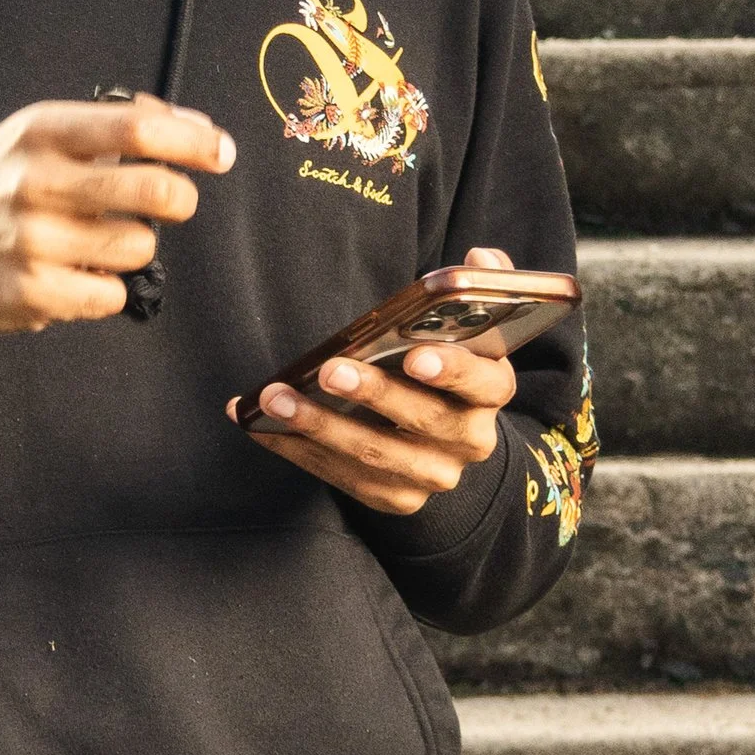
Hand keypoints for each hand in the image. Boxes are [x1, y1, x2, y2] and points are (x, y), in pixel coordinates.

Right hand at [0, 94, 234, 335]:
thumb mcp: (35, 134)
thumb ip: (111, 125)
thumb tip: (194, 127)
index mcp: (41, 132)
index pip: (136, 128)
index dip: (193, 140)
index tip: (220, 151)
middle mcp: (35, 182)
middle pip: (153, 190)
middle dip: (181, 198)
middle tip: (174, 201)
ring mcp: (33, 242)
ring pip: (139, 248)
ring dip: (134, 246)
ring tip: (98, 240)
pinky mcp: (32, 294)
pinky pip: (111, 295)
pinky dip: (105, 288)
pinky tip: (74, 273)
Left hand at [241, 247, 520, 516]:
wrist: (448, 437)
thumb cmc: (447, 365)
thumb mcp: (470, 329)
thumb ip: (478, 289)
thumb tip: (479, 257)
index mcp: (491, 390)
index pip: (483, 382)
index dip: (453, 370)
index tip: (416, 355)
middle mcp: (470, 439)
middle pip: (423, 420)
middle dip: (372, 394)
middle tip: (327, 371)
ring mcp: (433, 474)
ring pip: (375, 454)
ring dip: (319, 425)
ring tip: (275, 397)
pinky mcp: (397, 497)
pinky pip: (343, 477)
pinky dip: (298, 449)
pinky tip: (262, 425)